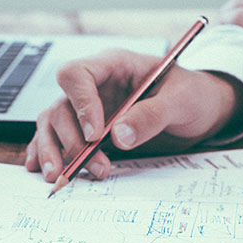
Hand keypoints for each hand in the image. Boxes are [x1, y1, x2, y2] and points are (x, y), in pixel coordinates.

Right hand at [25, 48, 242, 181]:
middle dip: (72, 140)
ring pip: (52, 124)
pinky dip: (46, 153)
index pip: (77, 75)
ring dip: (53, 151)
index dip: (80, 104)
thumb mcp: (181, 101)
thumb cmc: (193, 95)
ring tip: (61, 177)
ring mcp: (86, 108)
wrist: (201, 110)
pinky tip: (41, 169)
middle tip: (94, 167)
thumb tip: (118, 136)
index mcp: (113, 66)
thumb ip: (151, 115)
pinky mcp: (86, 130)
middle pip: (61, 106)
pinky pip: (56, 138)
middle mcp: (94, 86)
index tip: (95, 135)